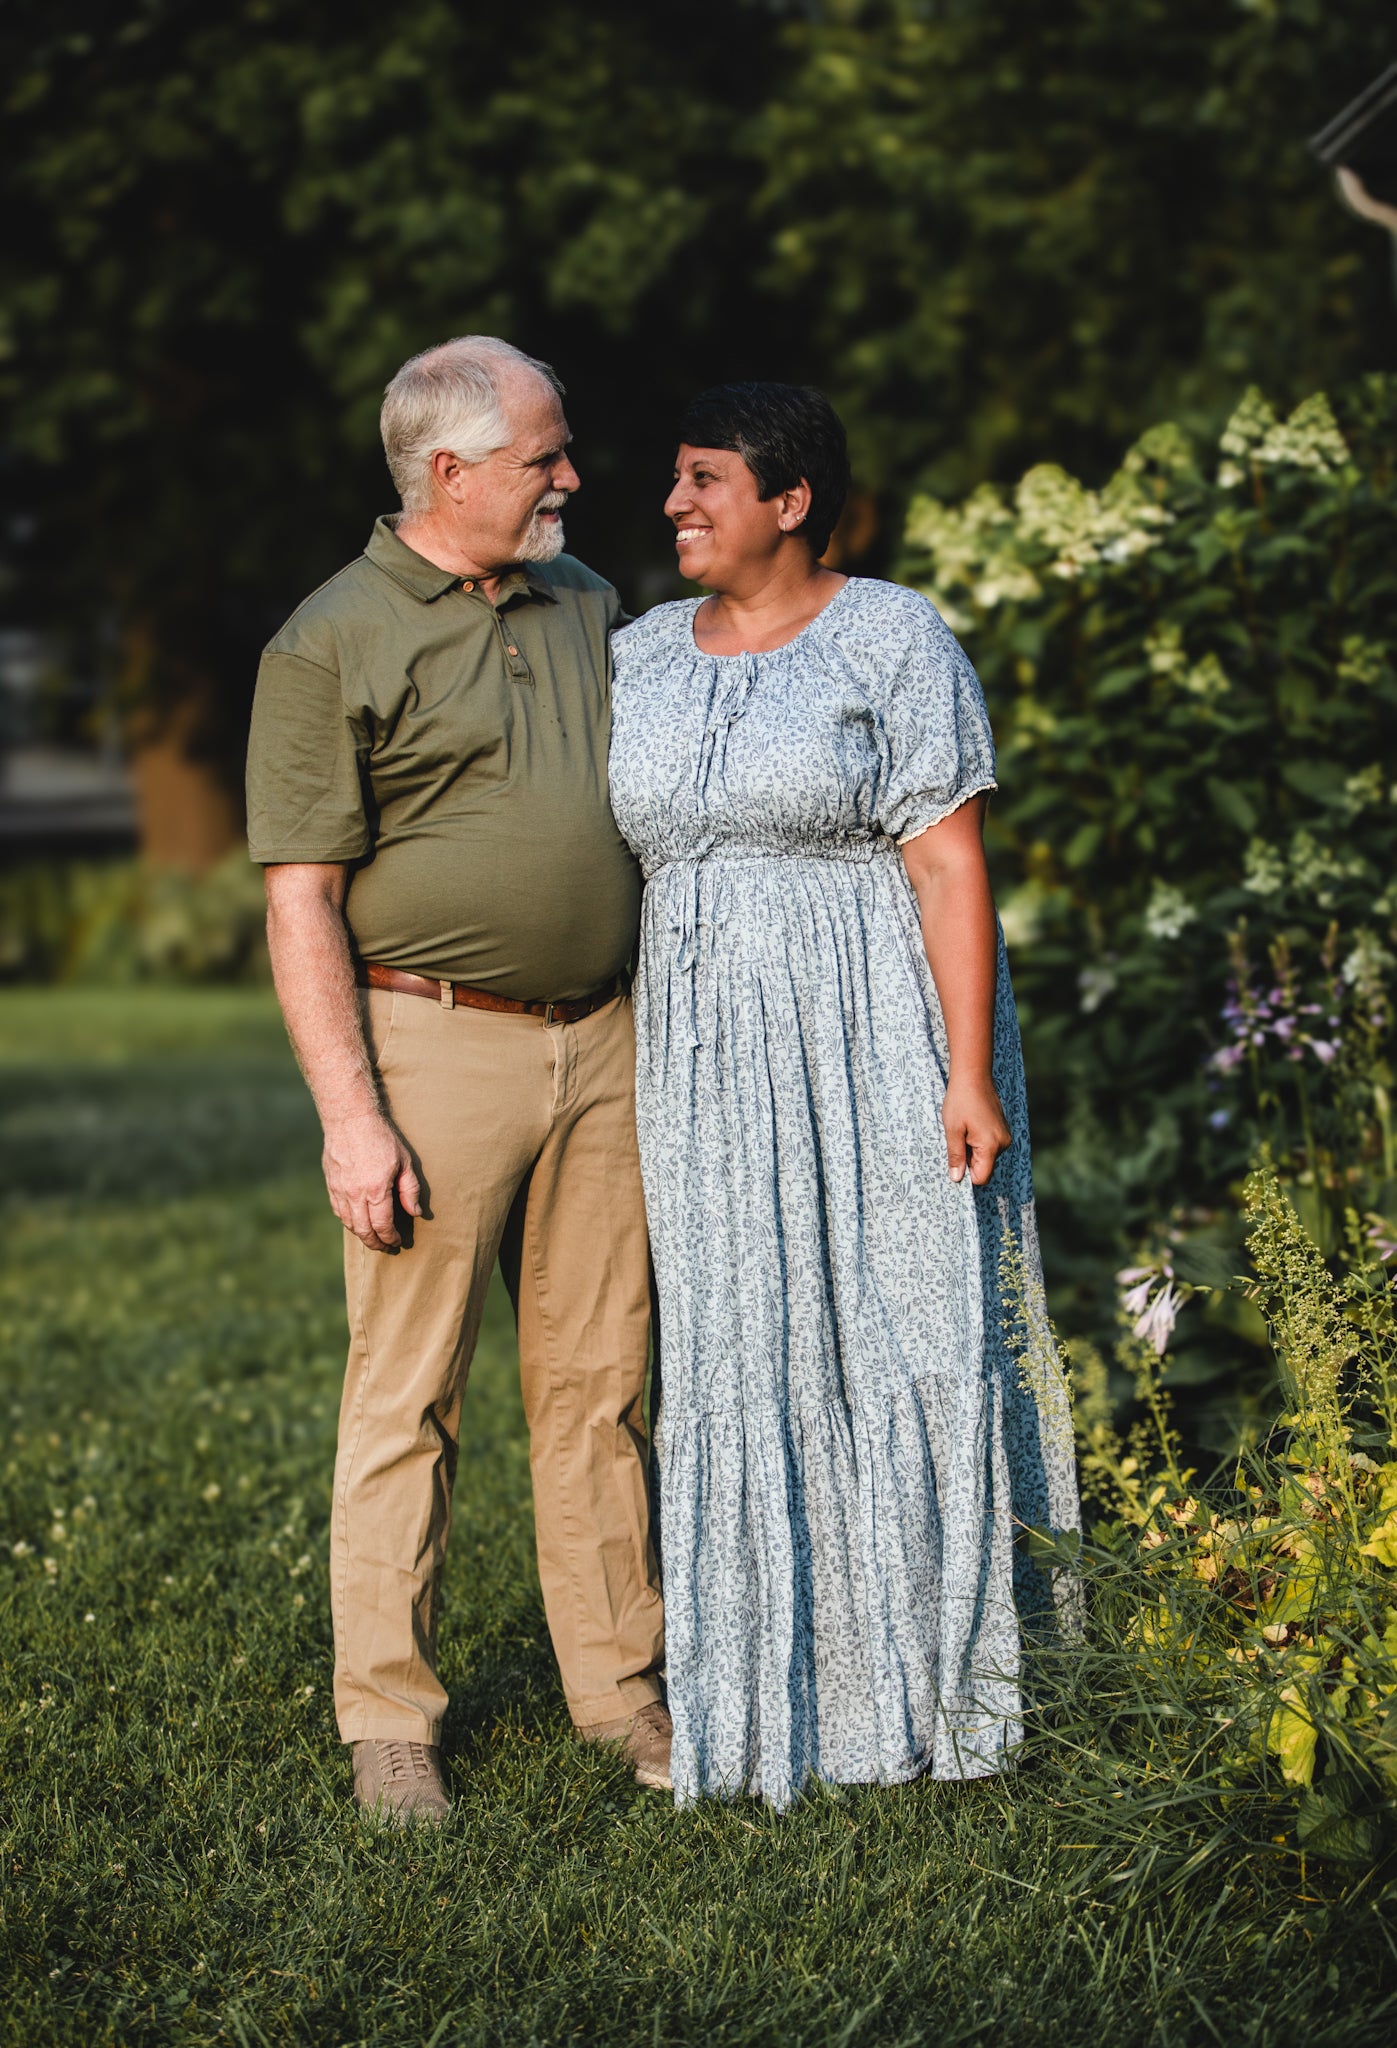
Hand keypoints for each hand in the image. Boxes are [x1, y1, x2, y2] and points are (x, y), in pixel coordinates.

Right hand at [322, 1111, 422, 1251]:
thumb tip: (414, 1212)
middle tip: (385, 1247)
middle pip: (364, 1230)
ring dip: (361, 1234)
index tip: (397, 1242)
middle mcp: (355, 1194)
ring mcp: (340, 1190)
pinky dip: (348, 1221)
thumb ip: (410, 1190)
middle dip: (376, 1243)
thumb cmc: (381, 1137)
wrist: (349, 1118)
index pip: (383, 1225)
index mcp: (376, 1189)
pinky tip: (356, 1222)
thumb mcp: (404, 1161)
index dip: (390, 1238)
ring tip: (372, 1238)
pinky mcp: (331, 1184)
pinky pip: (338, 1210)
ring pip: (348, 1223)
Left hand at [942, 1076, 1011, 1187]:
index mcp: (991, 1146)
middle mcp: (1003, 1143)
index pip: (982, 1177)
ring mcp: (1005, 1136)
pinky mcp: (1003, 1129)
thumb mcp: (953, 1130)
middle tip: (957, 1140)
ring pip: (986, 1156)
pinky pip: (990, 1145)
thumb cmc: (961, 1101)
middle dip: (968, 1160)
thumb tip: (956, 1178)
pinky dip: (977, 1142)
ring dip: (972, 1150)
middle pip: (984, 1167)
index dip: (966, 1174)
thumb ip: (956, 1156)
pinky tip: (970, 1126)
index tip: (955, 1161)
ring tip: (963, 1130)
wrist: (974, 1076)